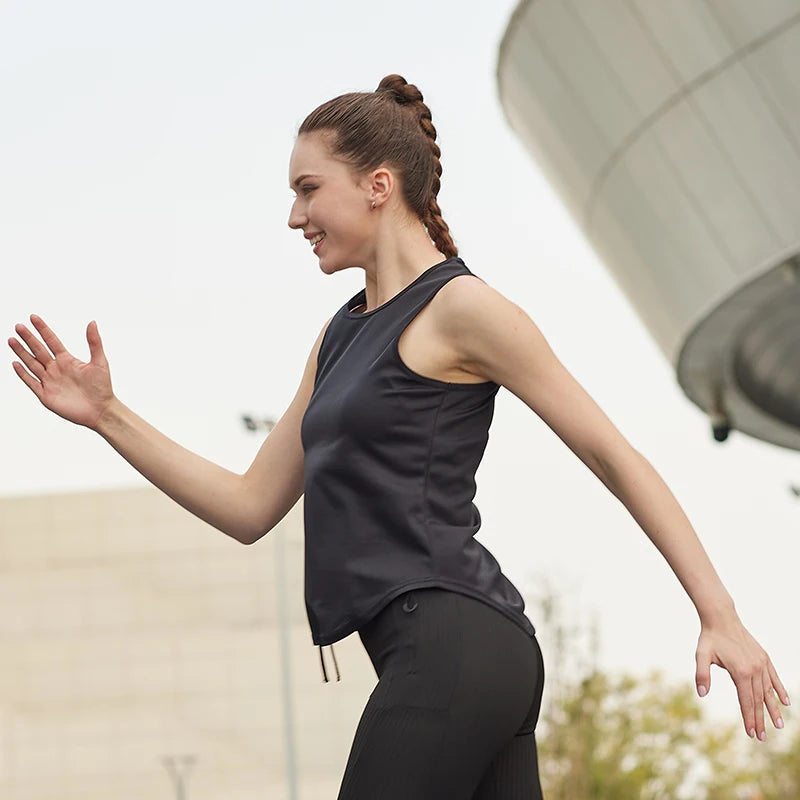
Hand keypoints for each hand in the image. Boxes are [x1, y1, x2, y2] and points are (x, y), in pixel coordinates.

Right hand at [8, 314, 113, 429]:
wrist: (100, 411)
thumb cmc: (103, 388)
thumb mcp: (100, 362)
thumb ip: (94, 343)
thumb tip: (92, 322)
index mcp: (68, 360)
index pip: (52, 341)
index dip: (43, 329)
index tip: (33, 317)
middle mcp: (57, 369)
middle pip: (39, 350)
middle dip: (28, 338)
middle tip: (18, 326)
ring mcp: (50, 382)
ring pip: (32, 364)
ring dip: (22, 352)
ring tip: (11, 340)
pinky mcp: (46, 395)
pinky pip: (31, 382)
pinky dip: (23, 373)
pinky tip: (15, 363)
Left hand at [695, 611, 789, 740]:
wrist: (721, 618)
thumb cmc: (710, 638)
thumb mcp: (701, 655)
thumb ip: (702, 675)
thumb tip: (701, 694)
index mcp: (740, 672)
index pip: (746, 700)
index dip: (749, 718)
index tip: (751, 734)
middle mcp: (755, 669)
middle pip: (758, 700)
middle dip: (760, 720)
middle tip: (762, 738)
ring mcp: (761, 663)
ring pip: (769, 691)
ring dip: (773, 709)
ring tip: (779, 725)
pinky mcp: (764, 658)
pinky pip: (774, 677)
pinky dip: (780, 690)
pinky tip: (785, 702)